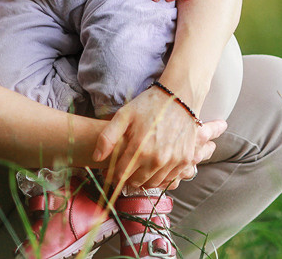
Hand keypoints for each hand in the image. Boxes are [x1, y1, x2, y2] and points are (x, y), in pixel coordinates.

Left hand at [92, 85, 224, 191]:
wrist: (180, 97)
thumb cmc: (149, 105)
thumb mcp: (124, 115)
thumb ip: (107, 137)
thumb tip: (97, 158)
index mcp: (140, 148)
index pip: (120, 176)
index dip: (111, 176)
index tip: (110, 171)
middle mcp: (157, 159)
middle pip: (135, 183)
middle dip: (126, 179)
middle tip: (123, 170)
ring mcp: (173, 161)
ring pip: (152, 184)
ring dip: (142, 180)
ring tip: (138, 168)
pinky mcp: (185, 160)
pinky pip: (169, 179)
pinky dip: (160, 177)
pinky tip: (154, 166)